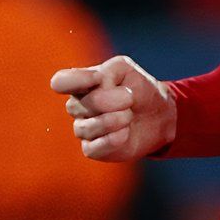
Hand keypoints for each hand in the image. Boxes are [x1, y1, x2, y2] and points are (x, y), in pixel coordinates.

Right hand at [50, 55, 177, 162]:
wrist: (159, 115)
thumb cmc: (138, 89)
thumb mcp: (124, 69)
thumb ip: (106, 72)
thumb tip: (95, 86)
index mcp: (80, 84)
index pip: (60, 82)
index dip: (76, 80)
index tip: (99, 78)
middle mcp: (77, 107)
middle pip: (78, 105)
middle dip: (111, 100)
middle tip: (130, 97)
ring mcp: (84, 129)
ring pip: (87, 127)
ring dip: (116, 119)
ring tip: (130, 115)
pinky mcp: (93, 150)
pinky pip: (95, 147)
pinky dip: (115, 139)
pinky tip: (126, 132)